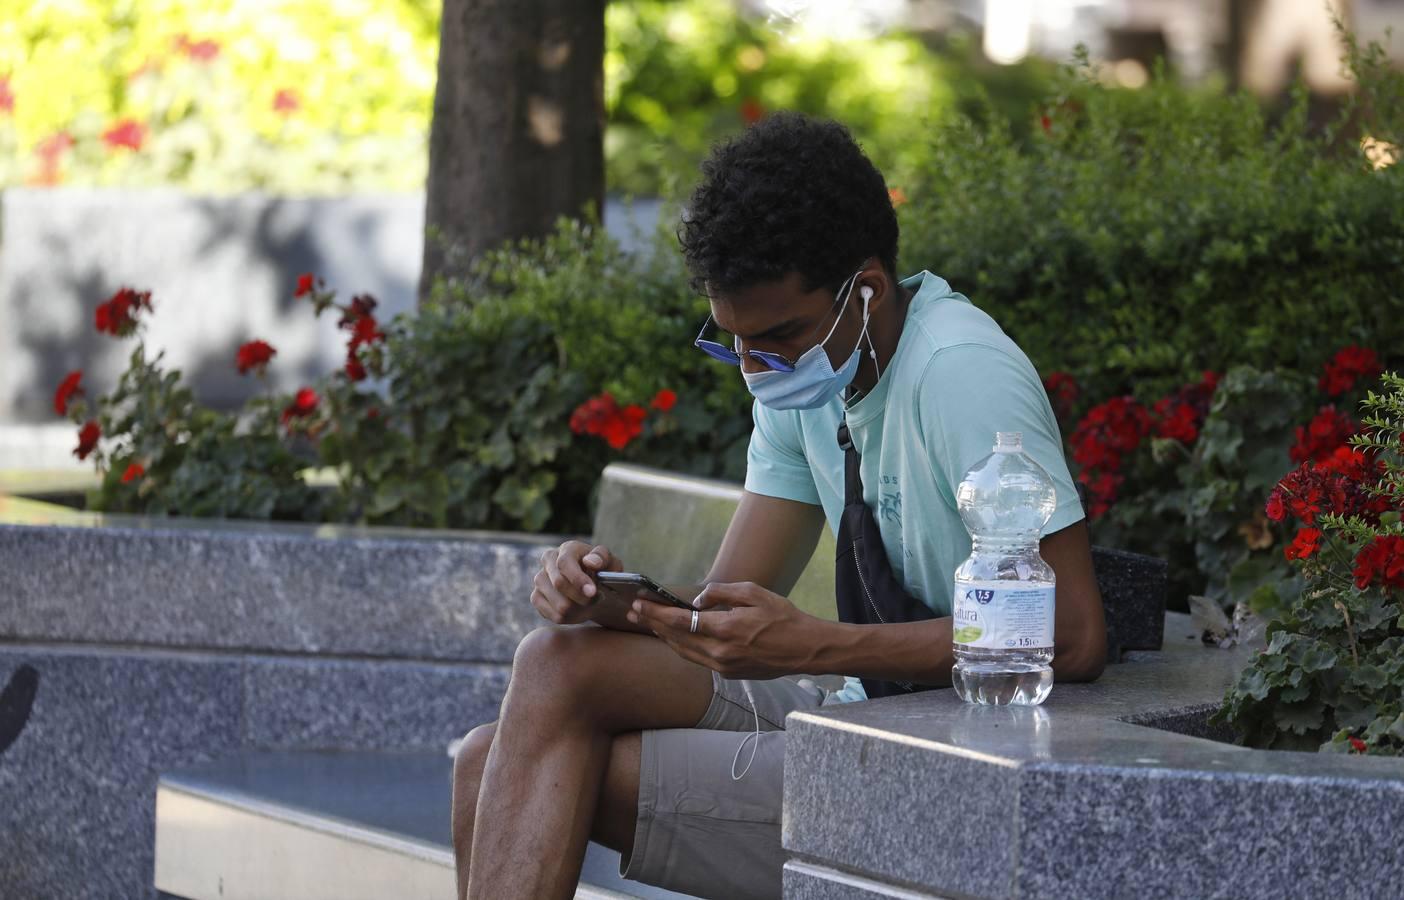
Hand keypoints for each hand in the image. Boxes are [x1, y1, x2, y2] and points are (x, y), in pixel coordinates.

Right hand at [531, 541, 622, 624]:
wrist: (594, 589)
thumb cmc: (603, 573)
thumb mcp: (611, 563)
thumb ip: (603, 558)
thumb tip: (590, 562)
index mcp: (567, 549)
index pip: (564, 563)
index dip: (577, 579)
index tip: (592, 592)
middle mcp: (548, 561)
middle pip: (559, 583)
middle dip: (581, 596)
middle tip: (597, 600)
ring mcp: (540, 579)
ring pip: (557, 603)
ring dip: (578, 609)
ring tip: (589, 604)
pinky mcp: (536, 597)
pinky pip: (553, 615)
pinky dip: (570, 618)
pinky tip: (578, 610)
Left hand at [628, 581, 819, 678]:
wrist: (805, 649)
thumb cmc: (783, 617)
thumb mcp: (753, 593)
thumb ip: (720, 593)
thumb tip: (695, 599)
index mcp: (725, 629)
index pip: (679, 622)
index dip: (655, 613)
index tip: (639, 604)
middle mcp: (720, 652)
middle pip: (675, 639)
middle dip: (652, 625)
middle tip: (634, 613)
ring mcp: (723, 667)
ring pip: (684, 652)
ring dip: (664, 638)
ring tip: (649, 625)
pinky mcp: (728, 674)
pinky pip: (697, 660)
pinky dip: (682, 647)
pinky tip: (676, 638)